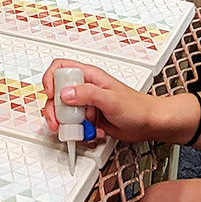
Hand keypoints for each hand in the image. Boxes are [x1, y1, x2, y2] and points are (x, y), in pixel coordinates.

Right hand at [41, 59, 188, 143]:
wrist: (149, 123)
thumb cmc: (137, 107)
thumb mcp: (110, 99)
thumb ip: (87, 94)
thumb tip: (65, 93)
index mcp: (89, 76)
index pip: (60, 69)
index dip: (51, 79)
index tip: (51, 95)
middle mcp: (85, 89)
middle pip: (56, 94)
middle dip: (54, 110)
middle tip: (58, 122)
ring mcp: (86, 105)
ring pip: (63, 113)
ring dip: (67, 124)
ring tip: (79, 130)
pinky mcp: (89, 119)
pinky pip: (74, 126)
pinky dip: (80, 132)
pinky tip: (93, 132)